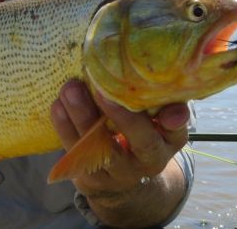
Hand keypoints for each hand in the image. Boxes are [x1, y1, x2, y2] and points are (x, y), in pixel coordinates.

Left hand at [51, 80, 188, 197]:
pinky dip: (65, 128)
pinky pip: (77, 155)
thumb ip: (152, 94)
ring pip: (104, 148)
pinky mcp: (92, 179)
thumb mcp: (152, 116)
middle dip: (122, 116)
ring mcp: (120, 172)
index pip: (178, 129)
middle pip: (142, 141)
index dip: (175, 119)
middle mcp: (150, 159)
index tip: (168, 110)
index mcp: (169, 139)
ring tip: (70, 89)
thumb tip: (143, 57)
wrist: (121, 178)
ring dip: (84, 117)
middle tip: (101, 88)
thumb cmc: (137, 129)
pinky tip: (58, 106)